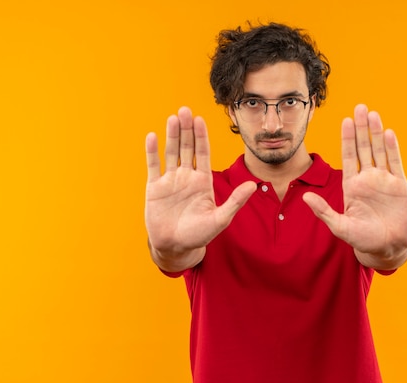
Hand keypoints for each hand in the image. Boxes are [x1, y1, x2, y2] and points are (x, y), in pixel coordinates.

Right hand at [145, 107, 255, 269]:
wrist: (175, 247)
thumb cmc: (199, 235)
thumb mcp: (220, 218)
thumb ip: (235, 201)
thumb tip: (253, 184)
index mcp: (203, 181)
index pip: (203, 153)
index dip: (202, 137)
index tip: (201, 120)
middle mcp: (187, 177)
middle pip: (187, 147)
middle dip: (187, 129)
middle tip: (185, 110)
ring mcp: (170, 181)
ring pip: (171, 152)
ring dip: (172, 135)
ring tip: (173, 118)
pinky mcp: (154, 188)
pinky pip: (153, 166)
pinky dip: (152, 152)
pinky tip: (152, 137)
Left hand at [303, 104, 406, 269]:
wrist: (388, 248)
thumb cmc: (363, 240)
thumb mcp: (340, 226)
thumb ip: (324, 211)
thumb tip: (305, 198)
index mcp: (352, 185)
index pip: (348, 156)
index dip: (347, 138)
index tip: (345, 120)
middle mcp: (368, 179)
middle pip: (364, 147)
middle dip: (361, 128)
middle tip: (360, 107)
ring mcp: (384, 181)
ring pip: (379, 151)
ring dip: (376, 133)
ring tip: (373, 114)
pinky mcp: (399, 186)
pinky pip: (395, 163)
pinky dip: (392, 148)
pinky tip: (389, 133)